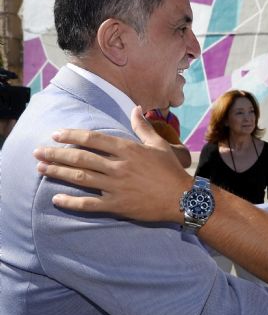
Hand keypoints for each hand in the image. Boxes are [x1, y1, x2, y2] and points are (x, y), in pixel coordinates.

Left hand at [33, 106, 191, 220]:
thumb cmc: (171, 170)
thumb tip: (136, 109)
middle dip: (56, 154)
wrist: (181, 198)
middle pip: (81, 158)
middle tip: (38, 151)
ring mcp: (116, 186)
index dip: (72, 136)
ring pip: (80, 178)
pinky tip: (57, 198)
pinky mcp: (117, 205)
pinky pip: (89, 204)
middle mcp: (118, 166)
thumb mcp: (159, 145)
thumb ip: (143, 127)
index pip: (93, 139)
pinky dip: (71, 202)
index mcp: (127, 149)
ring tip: (41, 168)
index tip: (57, 134)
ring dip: (58, 172)